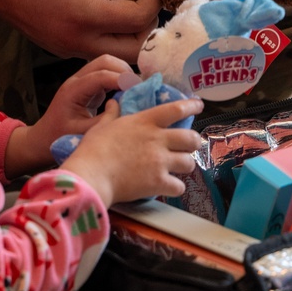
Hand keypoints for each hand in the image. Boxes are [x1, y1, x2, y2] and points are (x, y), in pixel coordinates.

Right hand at [0, 0, 161, 61]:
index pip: (136, 20)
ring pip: (117, 56)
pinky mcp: (64, 51)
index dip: (152, 3)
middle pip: (133, 50)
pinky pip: (98, 52)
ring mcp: (71, 50)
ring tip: (128, 10)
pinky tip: (108, 16)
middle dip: (147, 28)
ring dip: (131, 37)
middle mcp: (81, 42)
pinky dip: (111, 39)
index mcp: (86, 17)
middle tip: (144, 3)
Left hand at [4, 55, 132, 176]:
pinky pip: (106, 74)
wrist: (41, 140)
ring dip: (123, 73)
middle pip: (105, 61)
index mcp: (73, 90)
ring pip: (106, 64)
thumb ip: (104, 122)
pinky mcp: (88, 87)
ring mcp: (82, 81)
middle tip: (141, 88)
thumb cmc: (57, 139)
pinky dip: (119, 79)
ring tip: (137, 90)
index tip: (139, 89)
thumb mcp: (82, 134)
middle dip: (125, 71)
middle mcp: (77, 80)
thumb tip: (127, 111)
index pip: (101, 75)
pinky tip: (129, 93)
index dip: (122, 79)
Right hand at [63, 97, 203, 205]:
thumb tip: (113, 103)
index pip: (175, 109)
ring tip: (179, 167)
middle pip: (190, 138)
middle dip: (194, 142)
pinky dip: (176, 187)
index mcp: (145, 122)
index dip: (191, 106)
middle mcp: (158, 139)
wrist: (92, 174)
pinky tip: (169, 187)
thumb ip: (112, 114)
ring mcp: (160, 162)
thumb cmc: (94, 148)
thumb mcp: (102, 125)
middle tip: (189, 145)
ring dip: (185, 165)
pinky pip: (179, 187)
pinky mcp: (159, 183)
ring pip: (189, 163)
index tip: (198, 105)